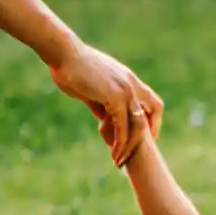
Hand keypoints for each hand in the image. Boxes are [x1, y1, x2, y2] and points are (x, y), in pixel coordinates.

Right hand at [50, 41, 162, 166]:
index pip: (152, 102)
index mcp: (128, 79)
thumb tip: (104, 119)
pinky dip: (119, 142)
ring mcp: (125, 90)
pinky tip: (112, 152)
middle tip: (133, 154)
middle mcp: (131, 84)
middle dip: (144, 138)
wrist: (63, 54)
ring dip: (130, 146)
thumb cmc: (71, 68)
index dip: (152, 121)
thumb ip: (101, 103)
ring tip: (119, 160)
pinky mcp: (114, 96)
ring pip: (138, 125)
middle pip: (151, 114)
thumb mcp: (92, 89)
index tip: (145, 137)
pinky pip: (122, 126)